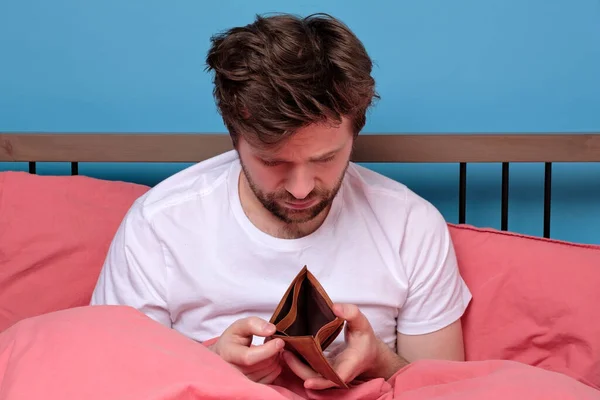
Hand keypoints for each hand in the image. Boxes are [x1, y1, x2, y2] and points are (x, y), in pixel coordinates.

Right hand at [208, 316, 284, 383]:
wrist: (225, 356)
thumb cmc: (233, 340)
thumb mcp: (239, 327)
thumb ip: (253, 324)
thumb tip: (271, 329)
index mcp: (228, 355)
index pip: (249, 357)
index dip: (268, 349)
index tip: (279, 341)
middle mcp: (234, 372)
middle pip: (264, 363)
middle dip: (274, 350)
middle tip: (271, 341)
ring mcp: (244, 382)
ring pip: (271, 369)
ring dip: (275, 356)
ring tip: (269, 348)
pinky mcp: (253, 386)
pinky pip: (273, 376)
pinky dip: (276, 365)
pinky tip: (269, 358)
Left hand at [282, 303, 405, 389]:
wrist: (368, 352)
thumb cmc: (365, 338)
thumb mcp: (362, 323)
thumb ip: (351, 313)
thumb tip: (335, 307)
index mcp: (348, 366)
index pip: (334, 378)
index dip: (320, 382)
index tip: (307, 382)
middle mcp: (336, 373)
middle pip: (315, 378)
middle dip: (298, 369)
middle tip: (285, 353)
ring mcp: (327, 373)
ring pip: (308, 374)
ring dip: (295, 365)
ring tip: (282, 349)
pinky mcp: (321, 370)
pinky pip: (308, 368)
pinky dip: (298, 361)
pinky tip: (289, 349)